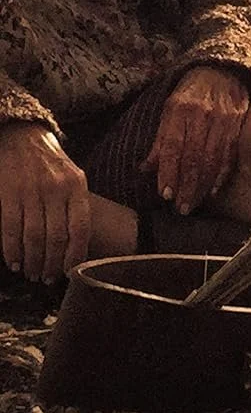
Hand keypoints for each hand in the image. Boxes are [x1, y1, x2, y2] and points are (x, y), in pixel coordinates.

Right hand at [0, 123, 90, 281]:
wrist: (21, 135)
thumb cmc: (49, 161)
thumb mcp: (72, 175)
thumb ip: (74, 204)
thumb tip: (76, 244)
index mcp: (76, 186)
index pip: (81, 228)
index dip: (75, 255)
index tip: (70, 271)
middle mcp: (55, 189)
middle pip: (56, 238)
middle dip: (52, 264)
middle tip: (47, 278)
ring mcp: (31, 192)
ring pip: (34, 237)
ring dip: (33, 261)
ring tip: (32, 273)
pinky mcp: (8, 194)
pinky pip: (11, 229)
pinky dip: (12, 250)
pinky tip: (14, 262)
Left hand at [142, 67, 250, 214]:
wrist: (223, 70)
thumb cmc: (191, 93)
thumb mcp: (170, 110)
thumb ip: (160, 140)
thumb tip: (145, 169)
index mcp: (179, 109)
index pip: (173, 146)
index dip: (169, 171)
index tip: (165, 194)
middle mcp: (202, 115)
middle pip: (194, 156)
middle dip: (186, 185)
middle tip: (180, 208)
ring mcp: (223, 119)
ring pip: (212, 159)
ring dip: (202, 185)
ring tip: (193, 204)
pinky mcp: (237, 124)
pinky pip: (229, 154)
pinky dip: (221, 175)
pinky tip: (213, 191)